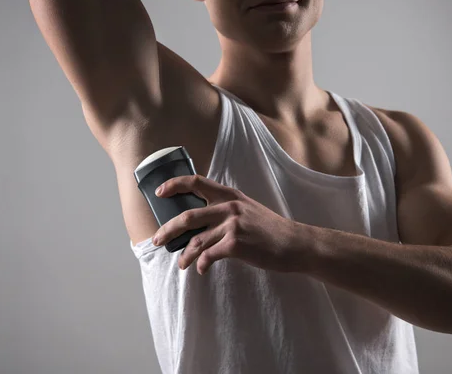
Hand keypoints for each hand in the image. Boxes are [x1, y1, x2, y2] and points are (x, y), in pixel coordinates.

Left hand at [152, 175, 302, 274]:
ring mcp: (232, 225)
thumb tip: (200, 220)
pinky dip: (201, 265)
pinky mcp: (236, 245)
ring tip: (182, 264)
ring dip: (185, 256)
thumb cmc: (270, 229)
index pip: (196, 182)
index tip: (159, 193)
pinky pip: (208, 256)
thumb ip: (226, 209)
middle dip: (167, 230)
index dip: (174, 185)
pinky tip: (202, 270)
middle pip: (187, 216)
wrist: (294, 244)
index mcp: (230, 195)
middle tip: (156, 241)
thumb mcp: (248, 208)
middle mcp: (229, 207)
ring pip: (196, 241)